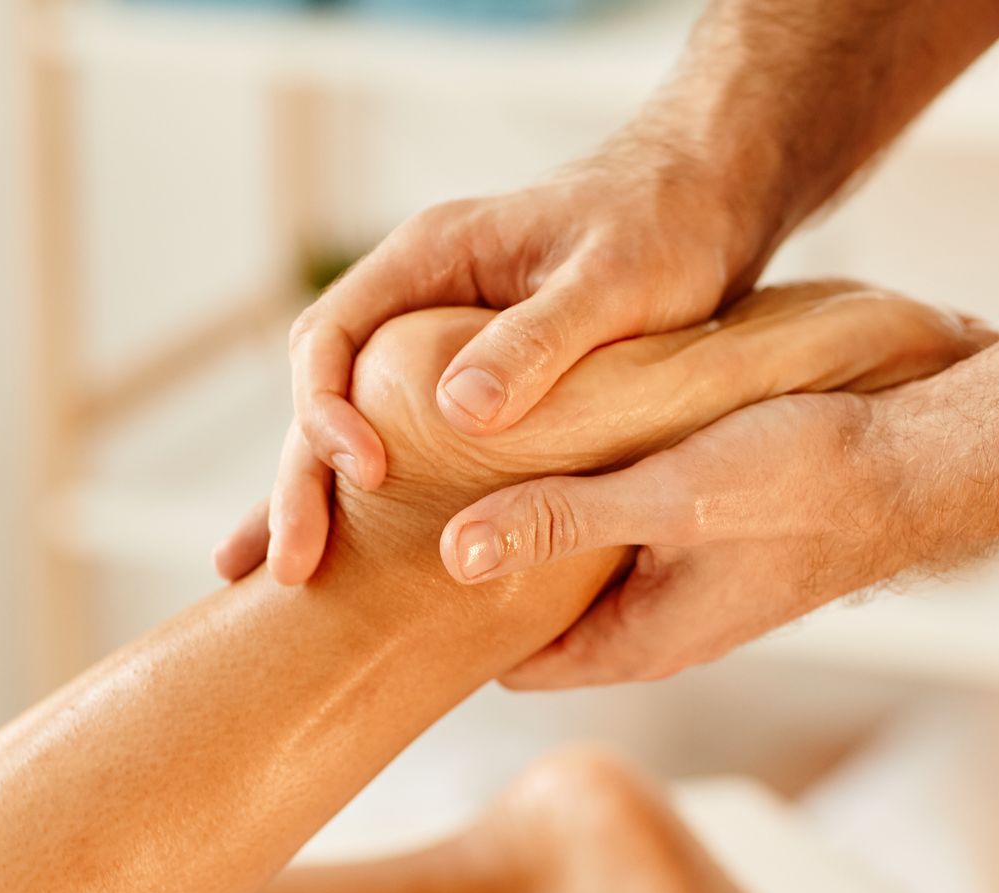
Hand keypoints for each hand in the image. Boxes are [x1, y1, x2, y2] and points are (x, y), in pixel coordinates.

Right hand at [214, 141, 773, 585]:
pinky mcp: (473, 385)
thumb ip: (539, 338)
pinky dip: (380, 502)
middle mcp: (416, 299)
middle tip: (292, 567)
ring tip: (291, 580)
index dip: (328, 408)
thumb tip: (456, 411)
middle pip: (325, 392)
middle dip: (302, 479)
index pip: (330, 334)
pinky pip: (407, 443)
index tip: (367, 473)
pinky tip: (363, 565)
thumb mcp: (612, 281)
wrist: (707, 207)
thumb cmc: (664, 228)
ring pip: (355, 425)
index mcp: (428, 256)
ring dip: (324, 498)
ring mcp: (437, 344)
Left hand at [436, 391, 922, 688]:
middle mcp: (659, 630)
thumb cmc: (809, 480)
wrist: (923, 463)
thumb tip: (453, 553)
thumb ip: (564, 519)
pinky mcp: (708, 547)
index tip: (398, 581)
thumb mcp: (671, 495)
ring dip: (532, 537)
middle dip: (482, 582)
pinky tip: (550, 449)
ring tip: (463, 475)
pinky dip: (580, 509)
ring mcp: (685, 590)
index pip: (515, 667)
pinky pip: (620, 541)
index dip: (455, 631)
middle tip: (412, 518)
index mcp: (641, 642)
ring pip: (579, 578)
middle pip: (540, 624)